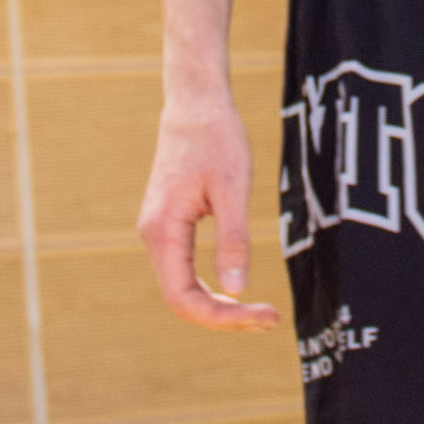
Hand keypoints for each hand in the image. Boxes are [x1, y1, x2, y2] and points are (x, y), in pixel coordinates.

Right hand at [138, 94, 278, 330]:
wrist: (195, 104)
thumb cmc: (216, 138)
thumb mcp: (232, 187)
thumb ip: (232, 238)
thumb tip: (235, 289)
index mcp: (163, 231)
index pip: (184, 298)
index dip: (222, 317)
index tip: (264, 316)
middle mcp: (153, 236)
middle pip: (182, 299)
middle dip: (224, 316)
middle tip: (269, 319)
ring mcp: (158, 231)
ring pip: (182, 287)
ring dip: (218, 305)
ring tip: (258, 312)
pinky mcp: (169, 224)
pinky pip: (184, 269)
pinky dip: (210, 287)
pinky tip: (236, 290)